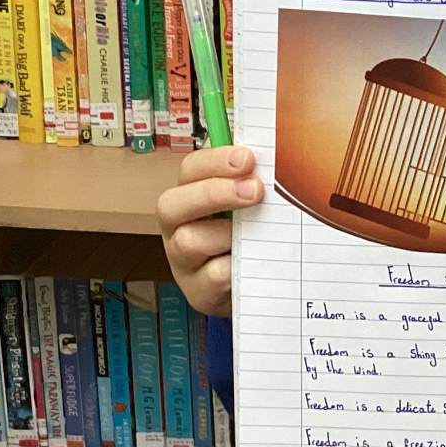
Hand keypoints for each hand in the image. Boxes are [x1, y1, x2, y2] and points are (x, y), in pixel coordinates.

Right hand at [155, 146, 261, 318]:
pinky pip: (214, 276)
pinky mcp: (199, 292)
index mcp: (190, 196)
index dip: (215, 161)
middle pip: (171, 204)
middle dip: (214, 193)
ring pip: (188, 242)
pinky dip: (237, 266)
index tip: (248, 158)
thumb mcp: (249, 203)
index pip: (190, 170)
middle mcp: (178, 227)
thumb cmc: (250, 235)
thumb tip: (274, 154)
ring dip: (227, 233)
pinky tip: (257, 260)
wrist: (253, 287)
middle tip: (255, 190)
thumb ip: (253, 178)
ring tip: (258, 233)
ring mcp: (183, 262)